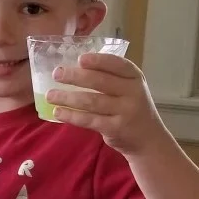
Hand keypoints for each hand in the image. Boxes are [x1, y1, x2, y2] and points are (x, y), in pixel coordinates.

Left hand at [46, 53, 168, 156]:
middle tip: (56, 74)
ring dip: (68, 97)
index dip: (98, 60)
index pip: (117, 64)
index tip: (80, 59)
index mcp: (135, 78)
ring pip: (91, 101)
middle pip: (100, 81)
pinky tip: (58, 111)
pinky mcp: (115, 128)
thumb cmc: (131, 108)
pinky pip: (89, 120)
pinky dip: (72, 116)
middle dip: (76, 76)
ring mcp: (125, 111)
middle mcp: (132, 93)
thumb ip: (110, 78)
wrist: (148, 139)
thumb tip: (74, 67)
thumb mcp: (129, 89)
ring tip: (51, 95)